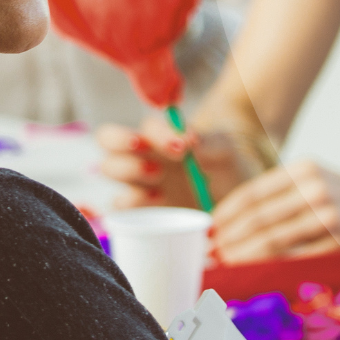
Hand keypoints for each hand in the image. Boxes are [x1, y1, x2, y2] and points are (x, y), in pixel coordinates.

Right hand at [95, 114, 250, 209]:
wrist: (231, 204)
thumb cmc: (225, 171)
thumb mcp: (225, 153)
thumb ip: (209, 144)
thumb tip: (189, 140)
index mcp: (161, 138)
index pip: (146, 127)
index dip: (158, 134)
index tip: (182, 147)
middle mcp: (143, 156)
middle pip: (108, 139)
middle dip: (121, 141)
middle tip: (147, 150)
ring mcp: (138, 184)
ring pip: (108, 167)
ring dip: (127, 168)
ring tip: (158, 177)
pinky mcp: (139, 212)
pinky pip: (118, 205)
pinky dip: (130, 202)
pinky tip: (158, 201)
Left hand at [211, 160, 339, 261]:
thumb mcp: (316, 183)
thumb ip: (280, 197)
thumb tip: (231, 224)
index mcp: (304, 170)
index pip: (253, 194)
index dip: (226, 216)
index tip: (208, 232)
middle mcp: (316, 189)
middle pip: (260, 220)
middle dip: (229, 241)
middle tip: (210, 256)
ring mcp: (331, 217)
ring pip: (275, 243)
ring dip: (244, 259)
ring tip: (226, 268)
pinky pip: (299, 262)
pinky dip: (273, 271)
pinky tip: (258, 277)